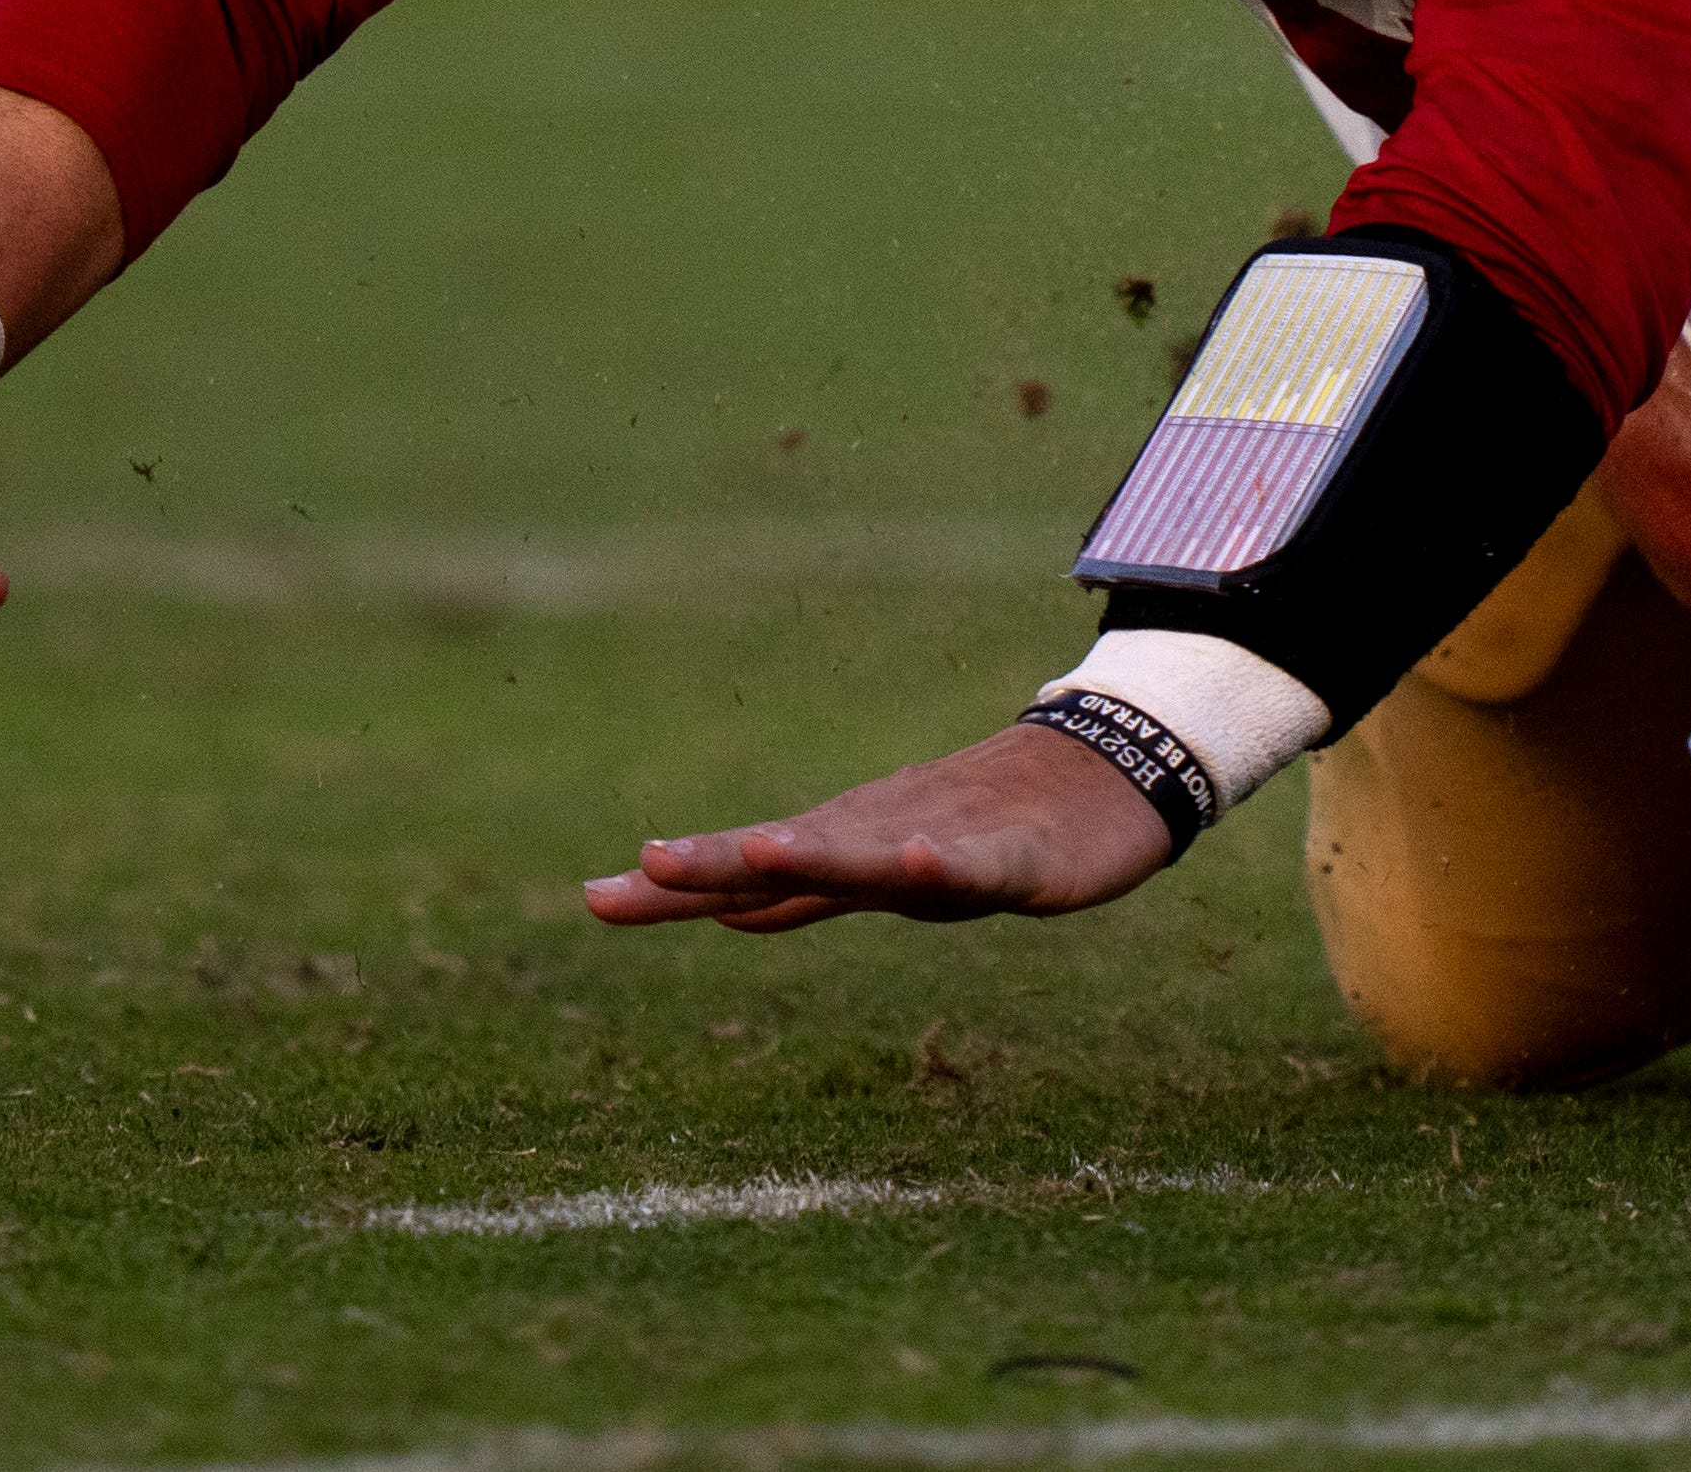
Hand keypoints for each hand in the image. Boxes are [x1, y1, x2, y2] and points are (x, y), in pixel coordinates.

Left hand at [580, 723, 1175, 932]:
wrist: (1096, 777)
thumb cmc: (977, 824)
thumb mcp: (879, 870)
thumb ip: (803, 894)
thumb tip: (724, 913)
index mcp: (841, 845)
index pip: (743, 872)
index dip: (674, 888)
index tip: (595, 896)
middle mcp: (876, 836)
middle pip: (788, 854)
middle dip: (720, 862)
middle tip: (649, 862)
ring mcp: (941, 842)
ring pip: (870, 853)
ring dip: (815, 854)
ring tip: (759, 855)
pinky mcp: (1012, 859)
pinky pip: (976, 866)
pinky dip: (943, 865)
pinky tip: (917, 865)